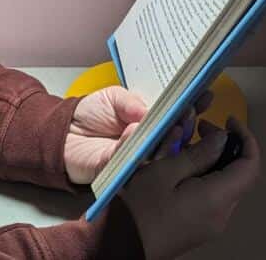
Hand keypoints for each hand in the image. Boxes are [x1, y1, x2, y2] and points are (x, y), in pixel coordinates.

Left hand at [64, 86, 214, 186]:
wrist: (62, 133)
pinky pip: (128, 159)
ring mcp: (136, 159)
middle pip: (174, 136)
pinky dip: (131, 143)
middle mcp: (148, 142)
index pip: (176, 114)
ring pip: (158, 152)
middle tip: (191, 111)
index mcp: (150, 122)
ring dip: (168, 138)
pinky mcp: (117, 170)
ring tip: (176, 124)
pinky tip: (135, 129)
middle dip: (186, 123)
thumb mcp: (113, 97)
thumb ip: (130, 102)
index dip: (191, 106)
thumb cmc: (90, 113)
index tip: (204, 95)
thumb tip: (147, 110)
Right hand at [117, 114, 261, 259]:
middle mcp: (221, 215)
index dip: (246, 138)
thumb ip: (199, 153)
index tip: (229, 121)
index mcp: (217, 199)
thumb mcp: (165, 171)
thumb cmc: (139, 208)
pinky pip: (213, 197)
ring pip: (225, 185)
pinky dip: (205, 176)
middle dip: (225, 146)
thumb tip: (223, 139)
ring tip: (186, 144)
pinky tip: (182, 167)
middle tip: (201, 128)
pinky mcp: (199, 228)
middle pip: (239, 174)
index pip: (251, 165)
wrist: (119, 246)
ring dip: (213, 161)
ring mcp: (211, 225)